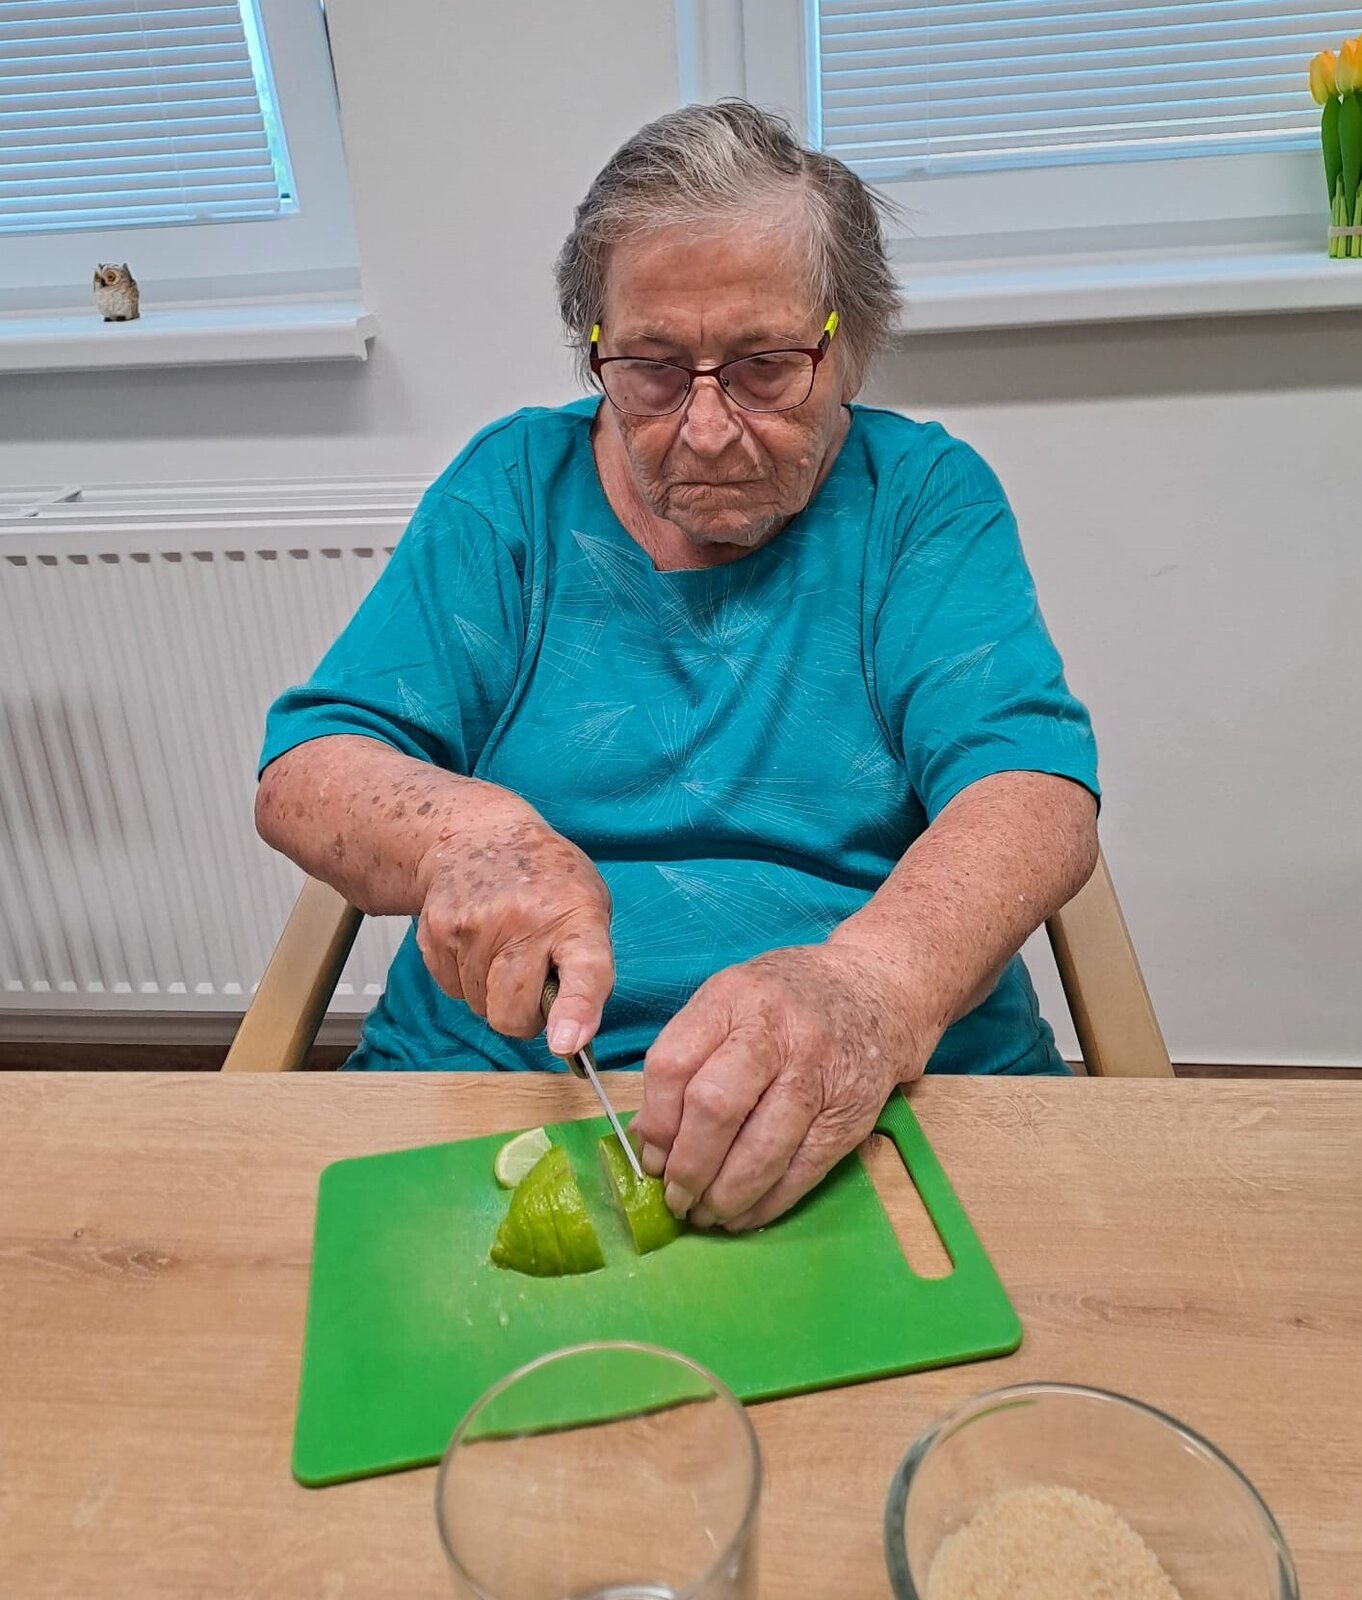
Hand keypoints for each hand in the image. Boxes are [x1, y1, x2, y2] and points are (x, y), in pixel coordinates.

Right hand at [415, 814, 612, 1055]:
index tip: (566, 1042)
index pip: (583, 972)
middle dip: (522, 1016)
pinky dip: (465, 978)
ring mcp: (474, 925)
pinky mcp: (436, 932)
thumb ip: (586, 968)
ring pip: (480, 1007)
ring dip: (491, 992)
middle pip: (512, 1013)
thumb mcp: (587, 907)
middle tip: (531, 982)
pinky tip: (476, 941)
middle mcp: (524, 920)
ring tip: (502, 946)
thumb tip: (571, 1039)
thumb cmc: (544, 879)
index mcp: (576, 917)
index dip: (575, 1011)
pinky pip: (452, 990)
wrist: (477, 835)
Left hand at [631, 943, 933, 1230]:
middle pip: (716, 1108)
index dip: (656, 1123)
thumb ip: (687, 1058)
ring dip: (725, 1195)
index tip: (651, 1157)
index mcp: (733, 998)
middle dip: (688, 1167)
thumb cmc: (785, 1003)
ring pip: (761, 1149)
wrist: (874, 991)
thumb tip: (649, 1140)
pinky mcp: (850, 1114)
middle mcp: (777, 1031)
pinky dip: (767, 1203)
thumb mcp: (729, 1003)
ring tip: (706, 1214)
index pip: (673, 1065)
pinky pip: (802, 1171)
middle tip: (676, 1196)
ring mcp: (819, 1074)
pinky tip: (744, 1214)